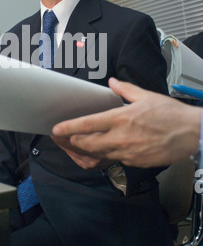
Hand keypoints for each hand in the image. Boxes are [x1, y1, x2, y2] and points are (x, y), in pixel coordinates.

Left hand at [52, 78, 201, 167]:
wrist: (191, 134)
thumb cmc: (171, 114)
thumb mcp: (146, 96)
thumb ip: (125, 90)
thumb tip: (113, 82)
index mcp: (121, 118)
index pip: (87, 124)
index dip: (69, 127)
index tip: (57, 128)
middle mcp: (121, 138)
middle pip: (88, 144)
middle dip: (74, 142)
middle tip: (67, 138)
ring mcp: (127, 152)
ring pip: (99, 154)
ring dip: (88, 150)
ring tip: (82, 144)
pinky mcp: (135, 162)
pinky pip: (114, 159)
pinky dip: (107, 154)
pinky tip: (107, 148)